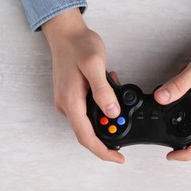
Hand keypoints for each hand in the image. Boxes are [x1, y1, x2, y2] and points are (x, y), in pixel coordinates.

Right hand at [42, 8, 124, 163]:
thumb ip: (102, 90)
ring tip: (120, 100)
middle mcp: (66, 104)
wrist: (65, 32)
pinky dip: (101, 106)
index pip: (86, 136)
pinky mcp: (71, 94)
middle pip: (87, 132)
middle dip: (108, 134)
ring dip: (105, 117)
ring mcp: (67, 100)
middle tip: (125, 125)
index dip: (102, 151)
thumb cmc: (78, 45)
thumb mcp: (94, 64)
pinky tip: (110, 91)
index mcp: (71, 100)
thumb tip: (111, 112)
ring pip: (88, 120)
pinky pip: (87, 109)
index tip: (117, 158)